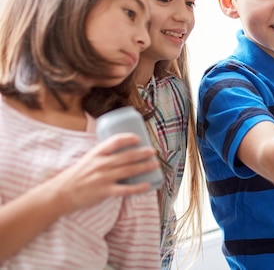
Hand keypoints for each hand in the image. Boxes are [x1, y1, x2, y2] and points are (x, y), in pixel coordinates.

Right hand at [42, 133, 158, 214]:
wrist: (60, 194)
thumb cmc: (75, 176)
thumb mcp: (87, 159)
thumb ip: (102, 155)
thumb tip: (120, 151)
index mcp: (96, 153)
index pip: (115, 141)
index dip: (128, 138)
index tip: (139, 138)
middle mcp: (101, 164)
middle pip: (126, 156)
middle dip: (143, 153)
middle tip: (153, 151)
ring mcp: (103, 178)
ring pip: (129, 170)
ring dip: (144, 167)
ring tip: (155, 164)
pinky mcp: (104, 191)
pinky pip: (125, 189)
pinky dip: (137, 188)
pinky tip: (147, 185)